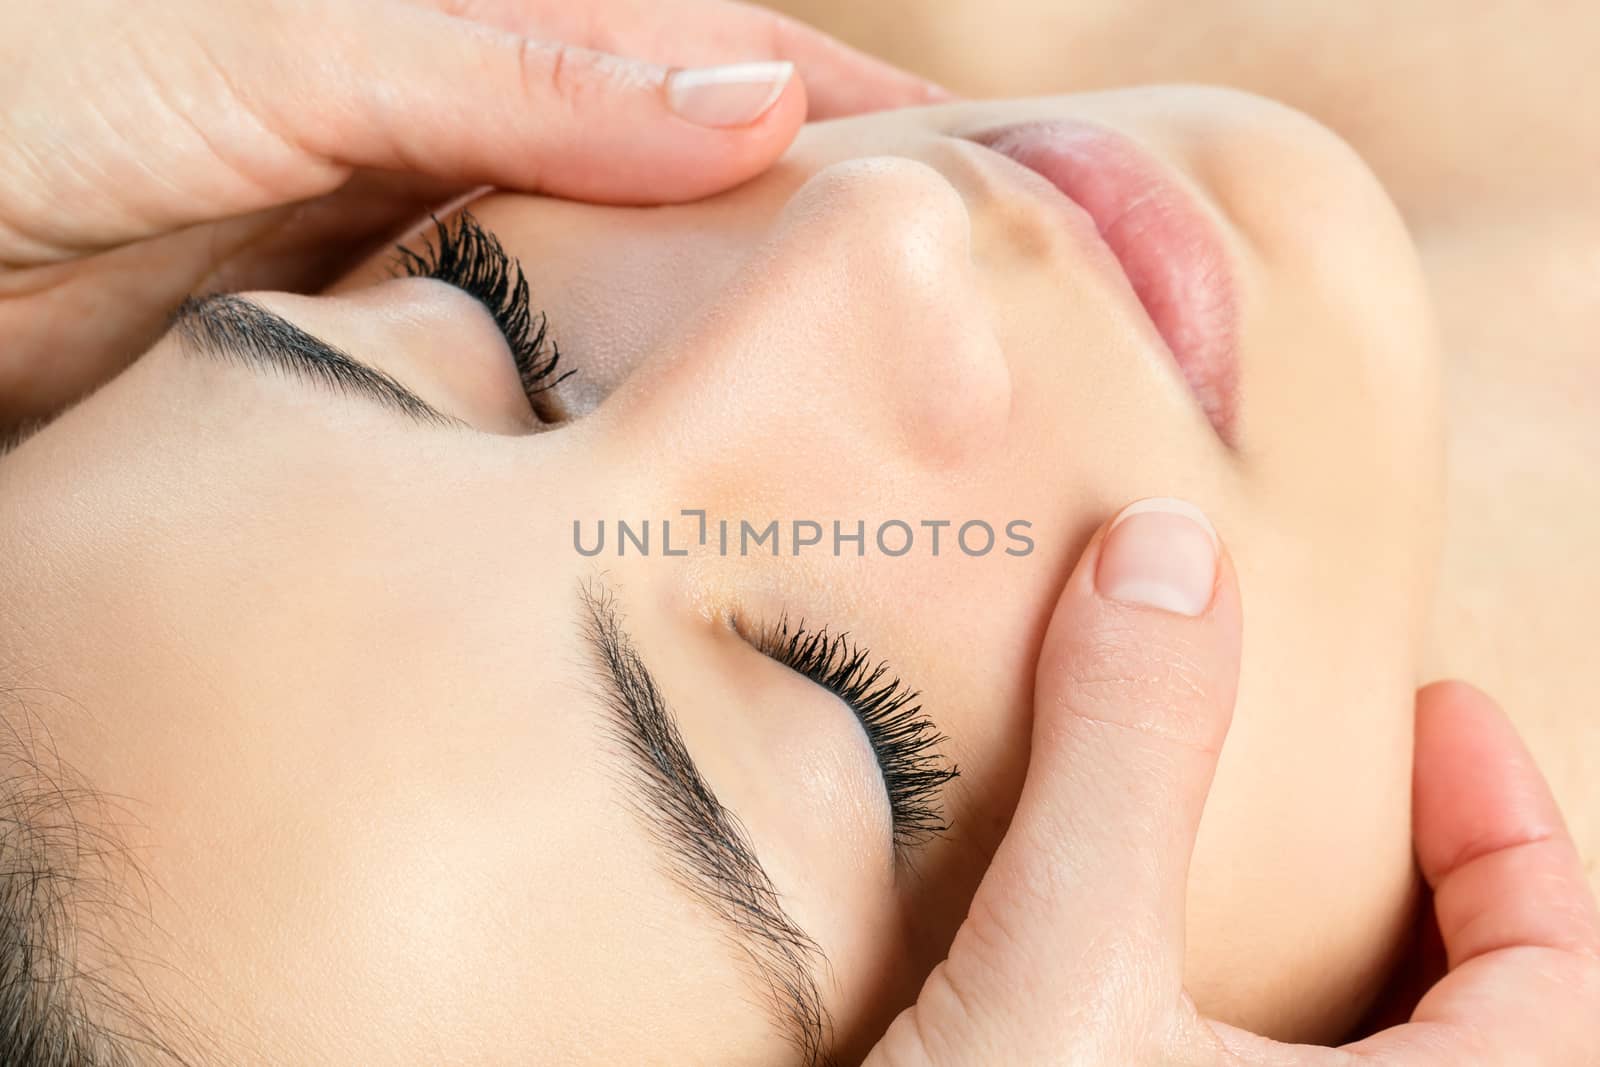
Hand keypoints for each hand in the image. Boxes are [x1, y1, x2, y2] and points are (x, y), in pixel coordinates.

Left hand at [0, 0, 945, 424]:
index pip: (723, 72)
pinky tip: (675, 506)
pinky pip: (521, 419)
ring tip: (860, 449)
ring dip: (731, 374)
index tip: (1017, 203)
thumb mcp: (270, 44)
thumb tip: (751, 101)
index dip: (867, 130)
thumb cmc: (31, 90)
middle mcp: (478, 156)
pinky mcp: (377, 389)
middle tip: (966, 358)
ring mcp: (436, 276)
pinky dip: (606, 453)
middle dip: (829, 264)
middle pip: (699, 209)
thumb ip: (498, 62)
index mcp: (478, 48)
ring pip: (625, 325)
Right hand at [866, 496, 1599, 1065]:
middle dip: (1441, 897)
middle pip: (1491, 1039)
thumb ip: (1122, 764)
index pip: (1565, 984)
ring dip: (1335, 975)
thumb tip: (1164, 555)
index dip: (1517, 830)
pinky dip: (1231, 1034)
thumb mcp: (1056, 983)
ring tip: (1253, 874)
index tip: (1441, 709)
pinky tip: (1134, 992)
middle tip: (1361, 788)